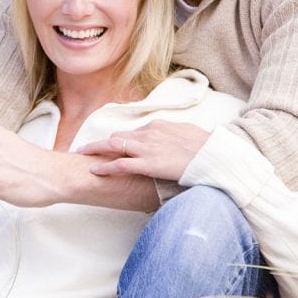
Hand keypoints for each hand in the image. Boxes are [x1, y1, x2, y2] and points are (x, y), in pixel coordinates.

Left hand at [77, 121, 210, 180]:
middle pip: (119, 136)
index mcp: (159, 127)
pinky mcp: (148, 164)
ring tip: (82, 155)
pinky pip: (120, 164)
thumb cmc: (207, 148)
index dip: (122, 140)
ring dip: (96, 150)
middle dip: (102, 143)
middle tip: (87, 148)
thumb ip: (176, 138)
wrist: (215, 157)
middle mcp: (149, 134)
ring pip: (114, 145)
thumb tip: (175, 142)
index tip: (113, 146)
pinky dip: (105, 166)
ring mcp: (147, 148)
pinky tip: (94, 170)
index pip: (134, 133)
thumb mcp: (190, 136)